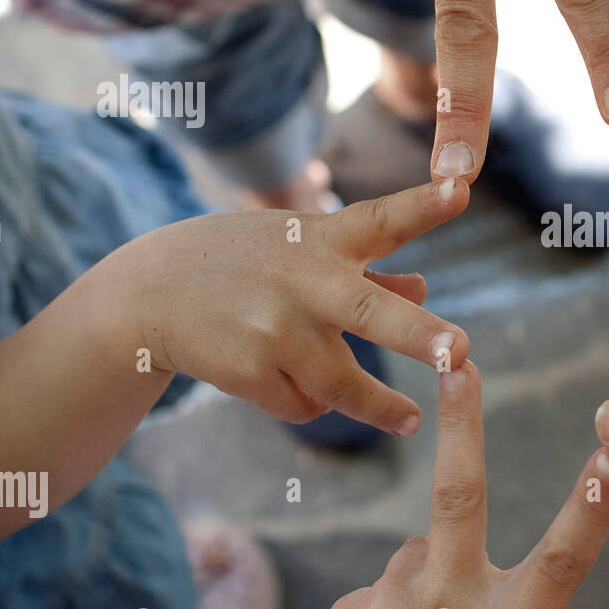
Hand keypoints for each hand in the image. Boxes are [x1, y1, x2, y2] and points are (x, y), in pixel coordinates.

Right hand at [99, 180, 470, 435]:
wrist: (148, 293)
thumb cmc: (243, 263)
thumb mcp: (301, 249)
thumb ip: (368, 272)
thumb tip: (425, 287)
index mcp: (325, 242)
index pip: (381, 219)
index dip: (423, 205)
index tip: (459, 189)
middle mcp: (303, 282)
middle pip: (369, 315)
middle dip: (419, 336)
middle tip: (460, 354)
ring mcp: (272, 329)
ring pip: (342, 386)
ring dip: (379, 407)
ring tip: (409, 419)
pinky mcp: (246, 370)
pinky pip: (303, 405)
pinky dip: (307, 401)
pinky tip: (288, 381)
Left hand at [259, 362, 608, 608]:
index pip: (564, 558)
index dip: (596, 500)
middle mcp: (444, 603)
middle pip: (460, 491)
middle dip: (463, 416)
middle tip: (457, 353)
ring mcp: (387, 599)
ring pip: (427, 559)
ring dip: (435, 590)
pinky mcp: (346, 606)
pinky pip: (389, 596)